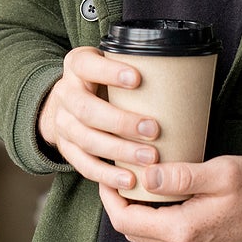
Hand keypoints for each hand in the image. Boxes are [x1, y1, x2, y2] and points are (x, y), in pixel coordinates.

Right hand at [38, 47, 159, 191]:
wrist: (68, 100)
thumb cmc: (102, 78)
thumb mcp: (109, 61)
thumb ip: (132, 62)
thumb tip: (178, 67)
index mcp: (77, 65)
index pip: (87, 65)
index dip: (109, 72)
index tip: (137, 78)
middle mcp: (65, 94)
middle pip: (87, 110)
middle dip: (121, 121)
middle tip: (154, 129)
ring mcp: (62, 123)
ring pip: (87, 140)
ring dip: (120, 151)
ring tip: (149, 158)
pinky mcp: (66, 149)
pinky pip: (84, 165)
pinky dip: (107, 175)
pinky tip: (130, 180)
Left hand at [99, 155, 241, 241]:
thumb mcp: (219, 173)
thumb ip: (180, 177)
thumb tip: (145, 177)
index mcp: (183, 231)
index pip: (126, 219)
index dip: (109, 195)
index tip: (108, 170)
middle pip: (130, 229)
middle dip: (117, 201)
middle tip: (117, 170)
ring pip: (142, 233)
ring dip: (132, 209)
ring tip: (132, 177)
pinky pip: (158, 235)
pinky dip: (148, 215)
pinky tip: (153, 192)